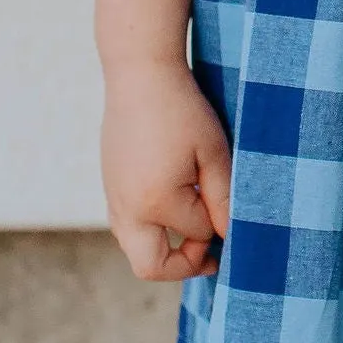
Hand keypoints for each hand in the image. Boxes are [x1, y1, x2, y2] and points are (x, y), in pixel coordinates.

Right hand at [101, 62, 232, 281]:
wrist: (140, 75)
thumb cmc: (183, 110)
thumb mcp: (214, 154)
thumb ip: (222, 200)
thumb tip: (227, 236)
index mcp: (156, 201)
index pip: (197, 234)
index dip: (220, 226)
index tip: (232, 208)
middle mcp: (127, 208)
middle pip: (150, 267)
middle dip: (183, 266)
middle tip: (211, 253)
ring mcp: (114, 198)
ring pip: (135, 249)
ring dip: (165, 248)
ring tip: (195, 226)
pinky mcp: (110, 187)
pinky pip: (127, 226)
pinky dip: (151, 229)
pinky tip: (175, 204)